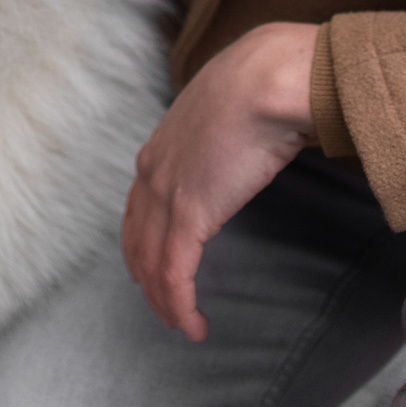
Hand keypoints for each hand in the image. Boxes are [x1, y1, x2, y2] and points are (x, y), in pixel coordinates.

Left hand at [122, 21, 318, 342]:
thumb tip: (243, 136)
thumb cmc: (262, 84)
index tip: (153, 268)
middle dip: (148, 281)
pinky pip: (175, 274)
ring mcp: (166, 194)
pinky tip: (194, 325)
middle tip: (167, 309)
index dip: (142, 243)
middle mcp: (152, 172)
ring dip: (166, 304)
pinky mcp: (190, 215)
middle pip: (136, 241)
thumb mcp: (227, 109)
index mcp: (160, 147)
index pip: (137, 208)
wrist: (269, 79)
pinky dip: (181, 305)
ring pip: (152, 265)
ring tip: (184, 327)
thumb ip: (221, 130)